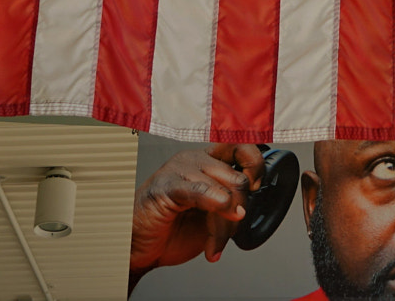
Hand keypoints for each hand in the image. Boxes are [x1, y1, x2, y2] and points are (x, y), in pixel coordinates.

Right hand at [128, 143, 264, 288]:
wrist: (139, 247)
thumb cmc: (172, 229)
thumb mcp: (211, 217)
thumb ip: (231, 206)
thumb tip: (250, 205)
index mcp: (208, 161)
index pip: (243, 148)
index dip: (255, 167)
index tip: (255, 189)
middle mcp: (196, 159)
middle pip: (238, 179)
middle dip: (239, 213)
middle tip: (227, 235)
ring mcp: (180, 170)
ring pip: (224, 191)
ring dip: (224, 226)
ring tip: (215, 245)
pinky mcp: (167, 186)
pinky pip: (200, 192)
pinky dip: (213, 217)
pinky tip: (211, 242)